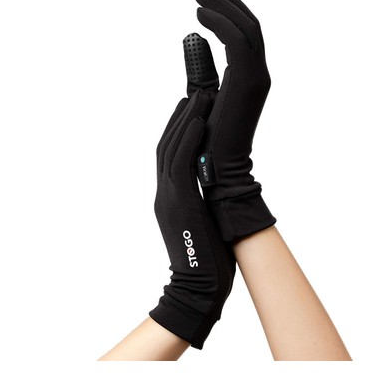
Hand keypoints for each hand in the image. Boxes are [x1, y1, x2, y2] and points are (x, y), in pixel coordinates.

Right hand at [149, 87, 235, 349]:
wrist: (197, 290)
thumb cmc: (207, 262)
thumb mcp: (203, 227)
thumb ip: (202, 204)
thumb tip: (215, 192)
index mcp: (170, 199)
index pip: (170, 156)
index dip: (178, 130)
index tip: (190, 109)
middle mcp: (164, 193)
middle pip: (166, 145)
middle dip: (179, 116)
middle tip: (193, 90)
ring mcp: (168, 197)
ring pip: (170, 147)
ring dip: (185, 117)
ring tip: (200, 93)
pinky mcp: (178, 201)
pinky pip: (180, 160)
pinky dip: (188, 135)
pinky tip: (199, 116)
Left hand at [191, 0, 275, 240]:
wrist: (220, 168)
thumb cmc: (210, 138)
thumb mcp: (206, 93)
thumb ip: (204, 68)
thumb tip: (194, 41)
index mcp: (250, 75)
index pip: (245, 32)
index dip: (227, 7)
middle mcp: (259, 72)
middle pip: (249, 22)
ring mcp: (257, 77)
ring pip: (246, 28)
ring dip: (221, 4)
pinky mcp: (249, 83)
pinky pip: (237, 42)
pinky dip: (220, 23)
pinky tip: (197, 13)